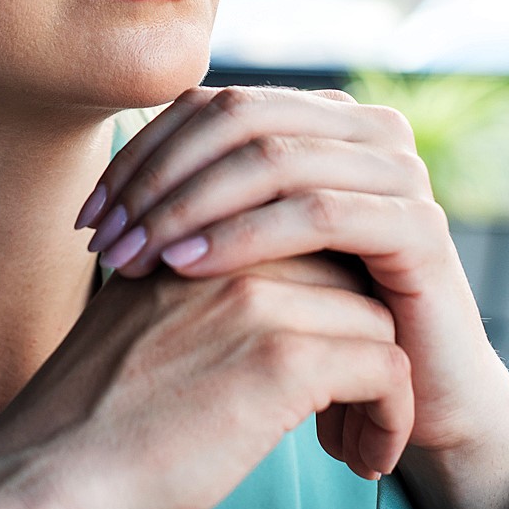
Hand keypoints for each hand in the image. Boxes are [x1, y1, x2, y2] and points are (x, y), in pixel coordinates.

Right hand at [0, 252, 412, 508]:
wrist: (42, 482)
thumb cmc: (87, 423)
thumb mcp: (138, 321)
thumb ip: (198, 293)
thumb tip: (264, 312)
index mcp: (194, 229)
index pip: (308, 236)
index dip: (330, 302)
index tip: (328, 365)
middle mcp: (229, 246)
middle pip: (352, 270)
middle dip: (363, 337)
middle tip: (349, 409)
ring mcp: (257, 297)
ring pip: (379, 319)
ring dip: (383, 388)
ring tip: (352, 444)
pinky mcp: (281, 358)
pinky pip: (387, 371)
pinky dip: (391, 421)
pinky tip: (361, 463)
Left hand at [78, 85, 508, 508]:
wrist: (410, 405)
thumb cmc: (314, 333)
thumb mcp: (249, 258)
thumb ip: (200, 204)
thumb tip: (105, 184)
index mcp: (323, 119)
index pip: (212, 104)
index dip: (141, 151)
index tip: (87, 216)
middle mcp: (368, 129)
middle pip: (238, 118)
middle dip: (157, 176)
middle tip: (104, 239)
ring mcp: (401, 172)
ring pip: (273, 159)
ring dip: (188, 205)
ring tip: (135, 258)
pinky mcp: (421, 227)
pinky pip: (317, 213)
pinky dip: (244, 235)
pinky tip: (189, 269)